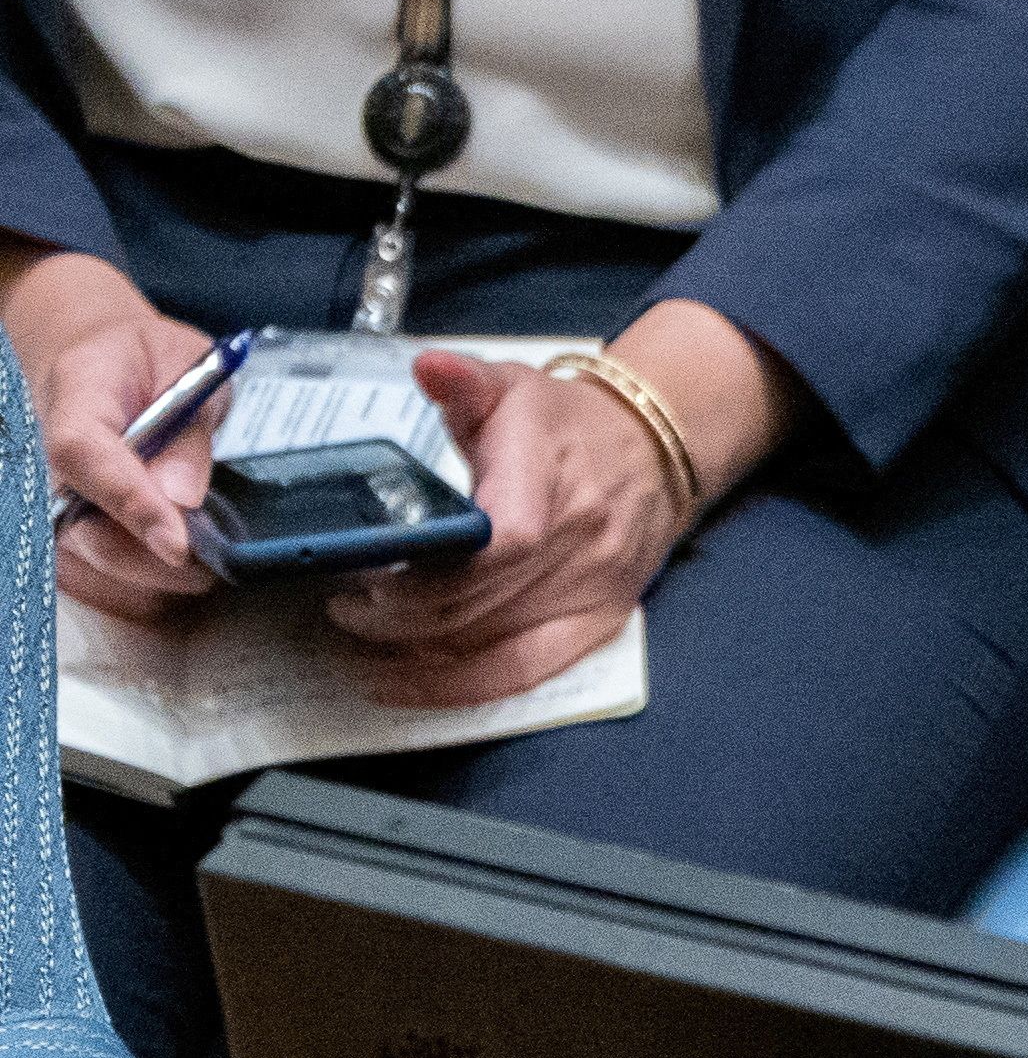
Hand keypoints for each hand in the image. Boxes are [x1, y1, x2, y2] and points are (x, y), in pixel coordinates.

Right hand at [4, 248, 223, 624]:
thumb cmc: (145, 357)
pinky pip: (91, 563)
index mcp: (74, 394)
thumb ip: (189, 427)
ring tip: (204, 572)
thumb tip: (183, 498)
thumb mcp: (187, 365)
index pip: (84, 455)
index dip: (129, 502)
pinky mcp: (65, 518)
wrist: (96, 354)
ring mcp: (50, 490)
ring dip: (144, 577)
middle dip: (145, 559)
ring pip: (83, 555)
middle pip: (78, 522)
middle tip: (209, 569)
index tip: (177, 543)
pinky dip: (135, 579)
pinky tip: (178, 576)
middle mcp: (46, 451)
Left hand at [325, 351, 684, 705]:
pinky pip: (523, 674)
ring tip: (361, 641)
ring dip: (413, 654)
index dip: (429, 575)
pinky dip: (457, 689)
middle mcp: (580, 540)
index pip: (503, 542)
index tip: (368, 574)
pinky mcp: (597, 623)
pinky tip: (405, 684)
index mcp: (552, 478)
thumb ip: (465, 381)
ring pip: (488, 644)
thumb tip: (428, 368)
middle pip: (476, 603)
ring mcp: (591, 589)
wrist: (654, 453)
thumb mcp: (514, 387)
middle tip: (343, 607)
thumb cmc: (566, 424)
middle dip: (395, 617)